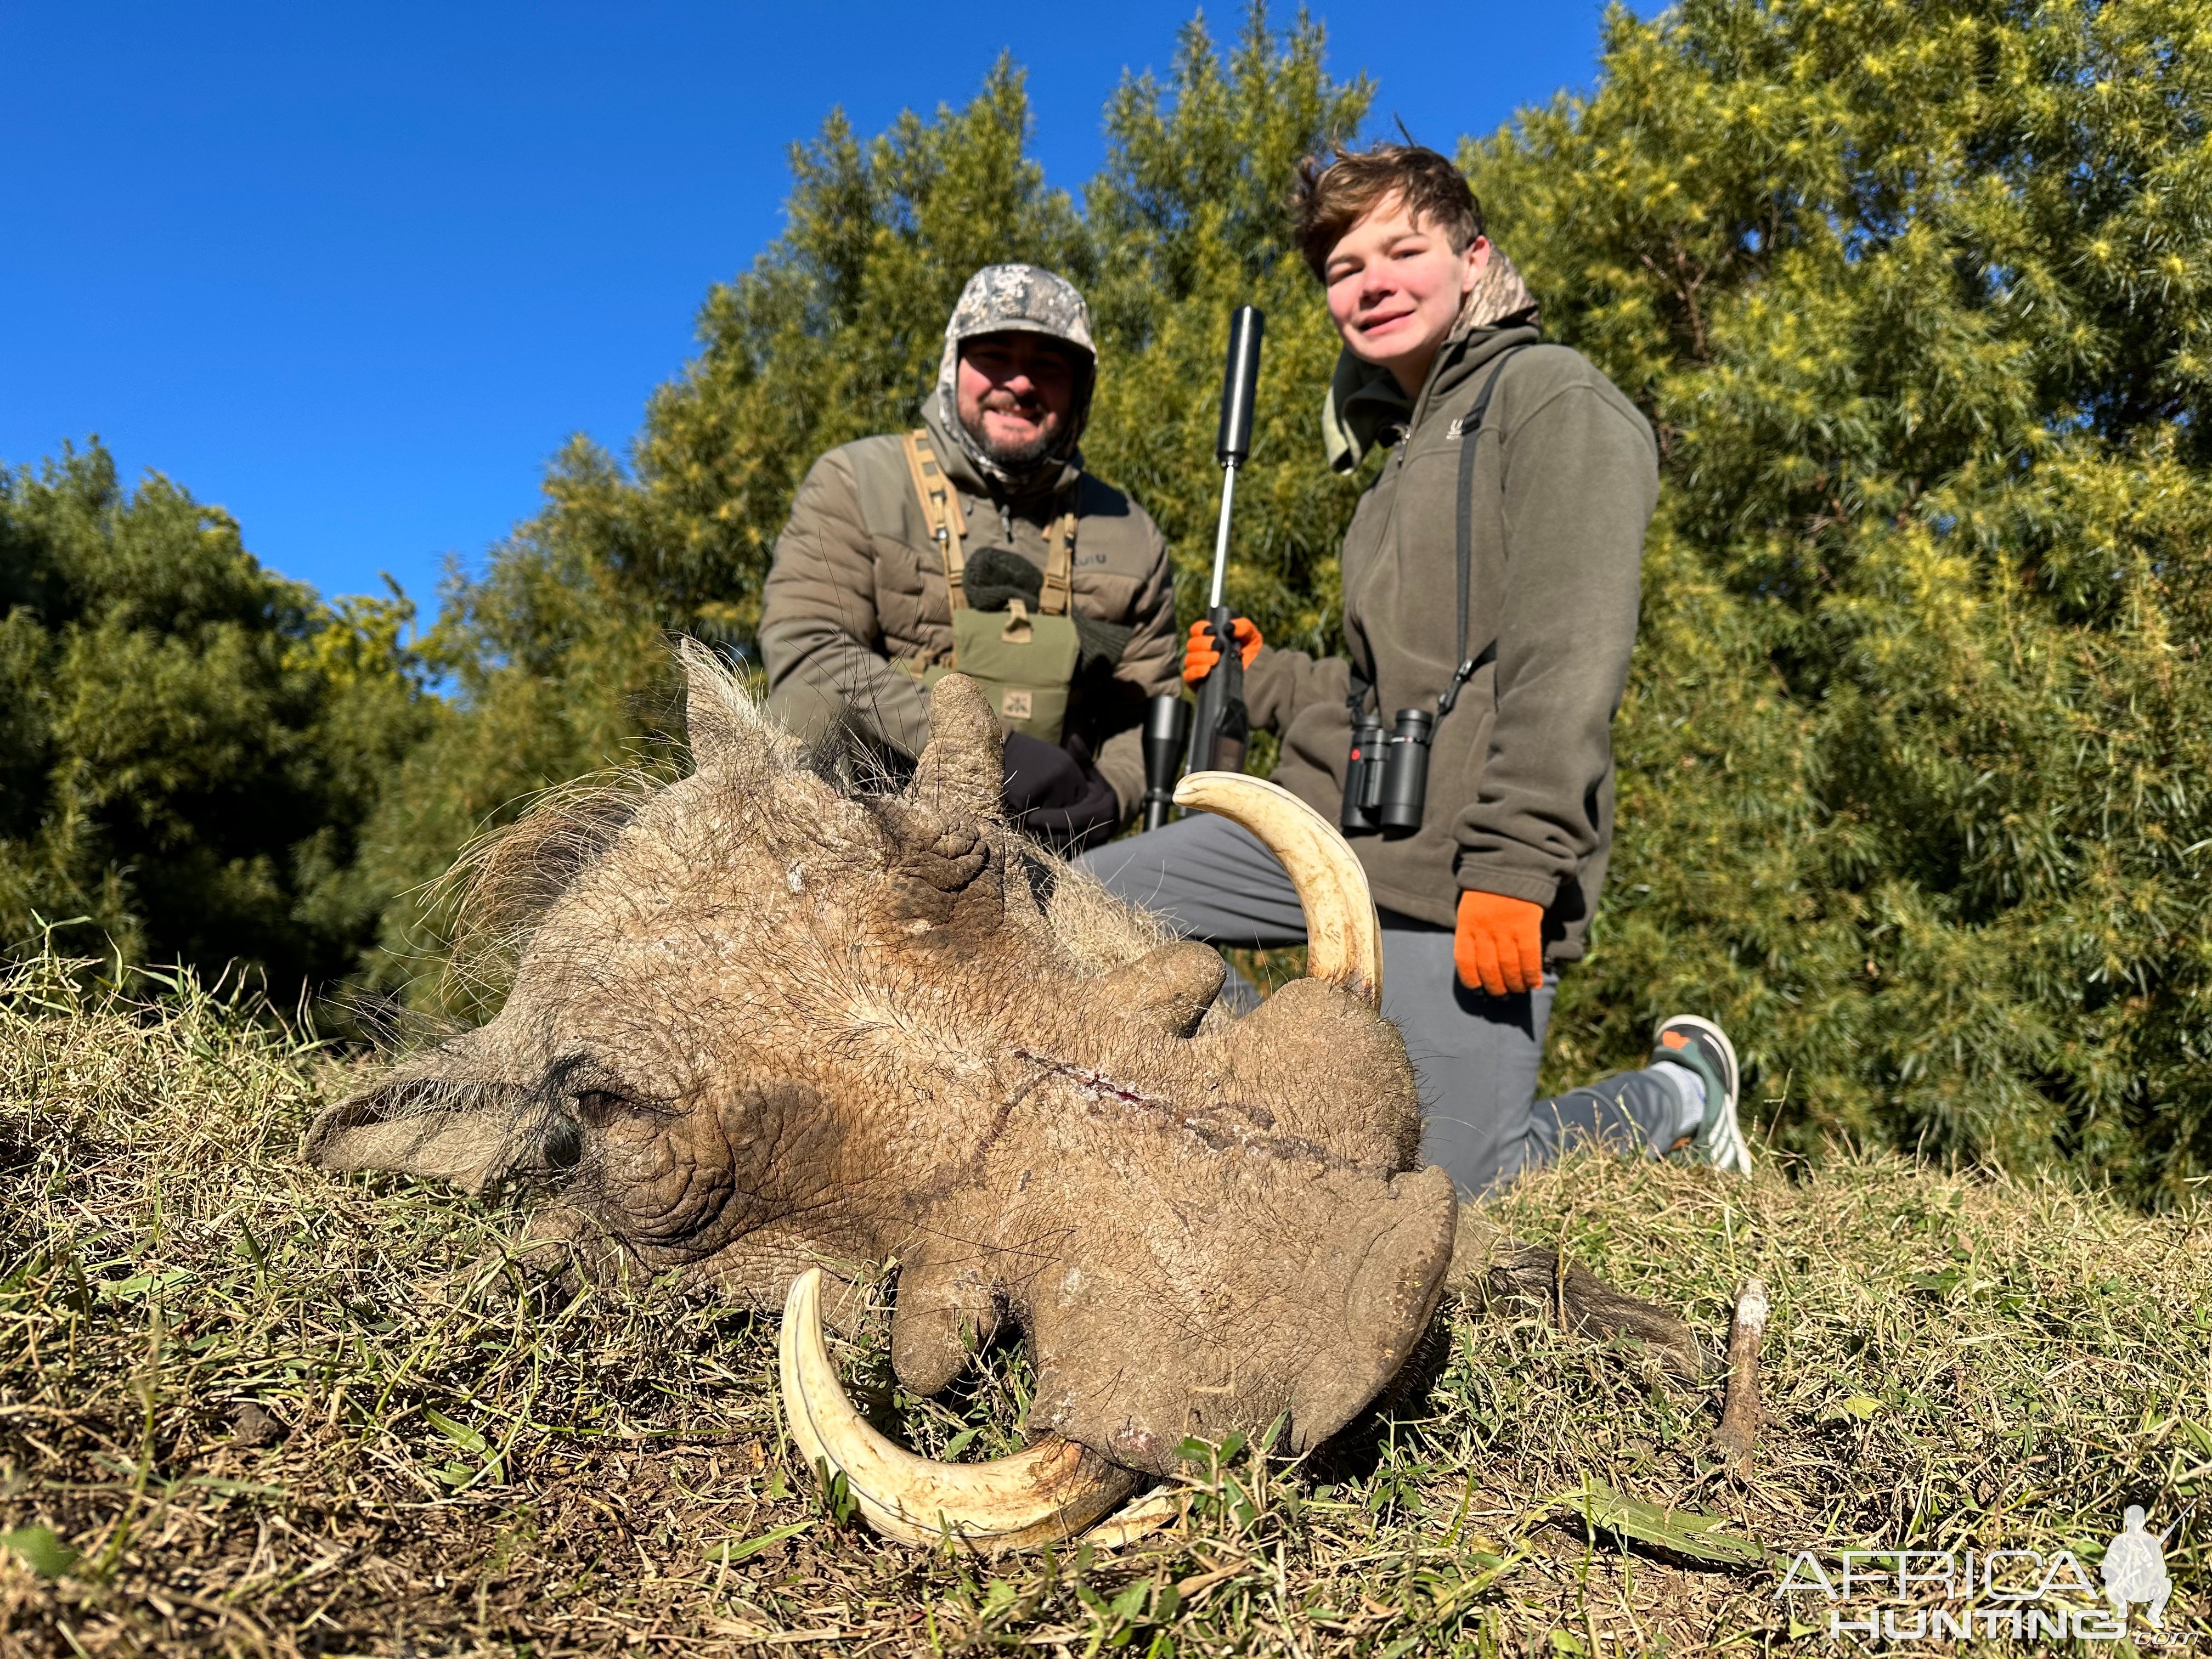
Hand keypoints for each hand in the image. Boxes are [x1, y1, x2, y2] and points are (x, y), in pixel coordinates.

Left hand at [1002, 732, 1122, 852]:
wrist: (1116, 811)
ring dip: (1043, 843)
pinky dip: (1049, 848)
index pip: (1072, 818)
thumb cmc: (1098, 788)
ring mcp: (1092, 845)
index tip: (1031, 816)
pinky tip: (1033, 841)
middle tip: (1021, 826)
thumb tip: (1074, 738)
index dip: (1050, 818)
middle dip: (1042, 833)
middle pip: (1066, 837)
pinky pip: (1065, 854)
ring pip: (1064, 848)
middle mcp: (1098, 831)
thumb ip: (1083, 759)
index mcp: (1099, 811)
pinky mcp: (1086, 852)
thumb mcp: (1093, 773)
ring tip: (1023, 833)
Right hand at [1182, 617, 1262, 682]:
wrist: (1258, 680)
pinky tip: (1207, 670)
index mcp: (1210, 638)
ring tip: (1217, 658)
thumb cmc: (1252, 656)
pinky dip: (1196, 671)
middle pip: (1192, 644)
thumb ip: (1243, 627)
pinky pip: (1188, 676)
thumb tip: (1229, 627)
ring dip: (1202, 657)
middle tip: (1219, 645)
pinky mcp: (1197, 683)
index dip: (1201, 628)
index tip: (1213, 631)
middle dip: (1203, 643)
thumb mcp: (1252, 637)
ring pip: (1189, 659)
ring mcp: (1198, 667)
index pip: (1197, 630)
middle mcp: (1201, 652)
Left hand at [1454, 890, 1544, 996]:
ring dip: (1514, 984)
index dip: (1471, 980)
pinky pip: (1529, 957)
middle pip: (1488, 968)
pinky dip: (1531, 974)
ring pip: (1508, 966)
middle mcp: (1484, 929)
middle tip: (1501, 995)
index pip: (1464, 961)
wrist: (1511, 863)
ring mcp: (1505, 928)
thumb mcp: (1471, 907)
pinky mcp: (1526, 925)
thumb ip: (1473, 931)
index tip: (1478, 991)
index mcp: (1466, 924)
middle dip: (1495, 987)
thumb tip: (1478, 963)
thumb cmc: (1489, 889)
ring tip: (1518, 991)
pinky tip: (1534, 983)